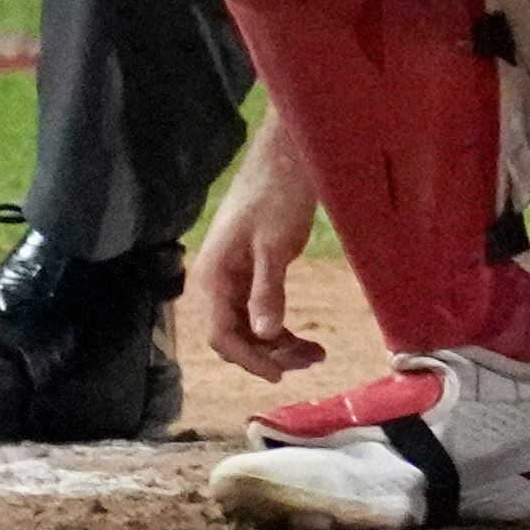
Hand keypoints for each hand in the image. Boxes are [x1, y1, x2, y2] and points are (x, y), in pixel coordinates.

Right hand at [190, 110, 329, 379]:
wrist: (288, 154)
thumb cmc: (278, 191)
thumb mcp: (275, 244)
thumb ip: (268, 289)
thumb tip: (265, 334)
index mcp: (214, 273)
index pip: (221, 335)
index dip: (249, 359)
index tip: (280, 375)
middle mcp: (217, 278)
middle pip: (234, 335)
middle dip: (269, 354)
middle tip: (310, 359)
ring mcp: (233, 275)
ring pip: (249, 327)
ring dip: (278, 346)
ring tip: (315, 353)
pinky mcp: (251, 269)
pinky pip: (259, 311)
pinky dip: (280, 328)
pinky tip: (304, 339)